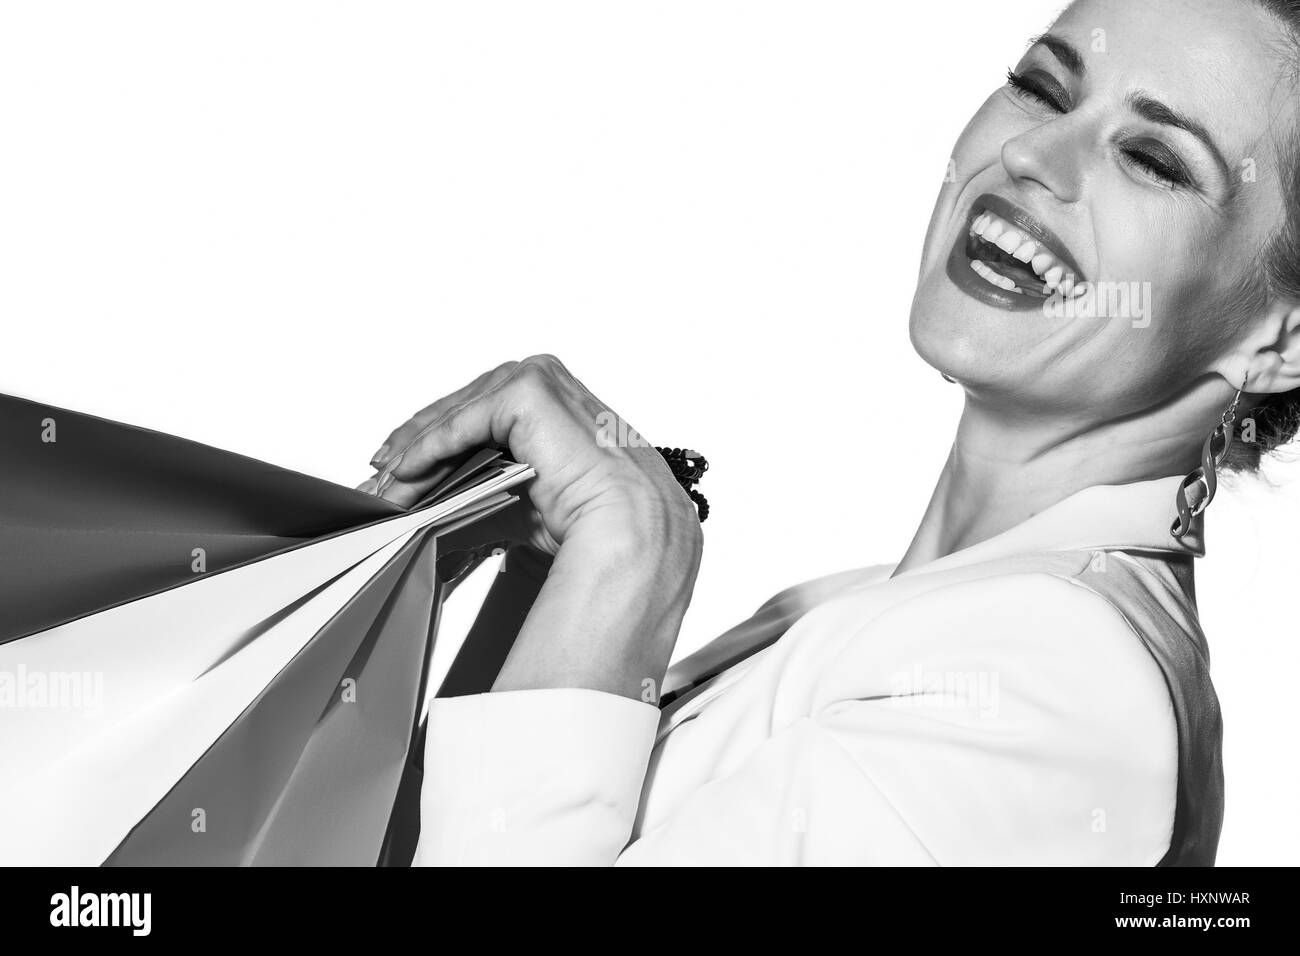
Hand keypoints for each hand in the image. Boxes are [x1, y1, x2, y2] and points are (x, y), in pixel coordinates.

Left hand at [363, 355, 702, 696]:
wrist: (629, 534)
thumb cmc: (596, 529)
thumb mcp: (522, 506)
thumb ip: (484, 497)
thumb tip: (434, 517)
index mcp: (562, 413)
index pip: (484, 417)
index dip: (438, 441)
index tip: (400, 471)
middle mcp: (553, 390)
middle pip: (466, 409)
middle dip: (418, 443)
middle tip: (380, 478)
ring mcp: (544, 384)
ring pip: (460, 412)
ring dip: (417, 447)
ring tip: (387, 482)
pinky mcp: (530, 391)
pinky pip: (465, 419)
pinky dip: (430, 445)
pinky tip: (405, 470)